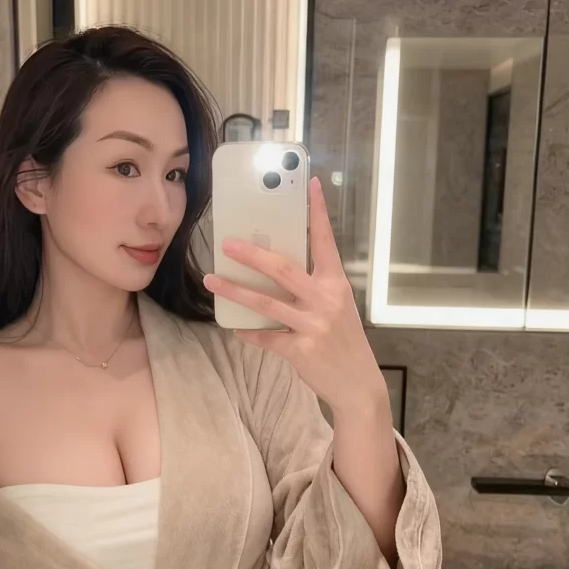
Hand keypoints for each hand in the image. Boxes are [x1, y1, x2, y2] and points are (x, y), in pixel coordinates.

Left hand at [203, 177, 388, 419]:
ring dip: (235, 290)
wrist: (357, 383)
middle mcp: (325, 300)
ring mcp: (313, 325)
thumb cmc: (343, 339)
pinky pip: (266, 336)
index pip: (325, 241)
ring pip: (266, 303)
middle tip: (227, 244)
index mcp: (336, 283)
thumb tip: (273, 267)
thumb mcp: (336, 306)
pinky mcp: (300, 350)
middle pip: (283, 269)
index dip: (317, 212)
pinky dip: (249, 331)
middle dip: (252, 255)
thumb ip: (311, 287)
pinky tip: (235, 326)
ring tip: (211, 280)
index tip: (309, 184)